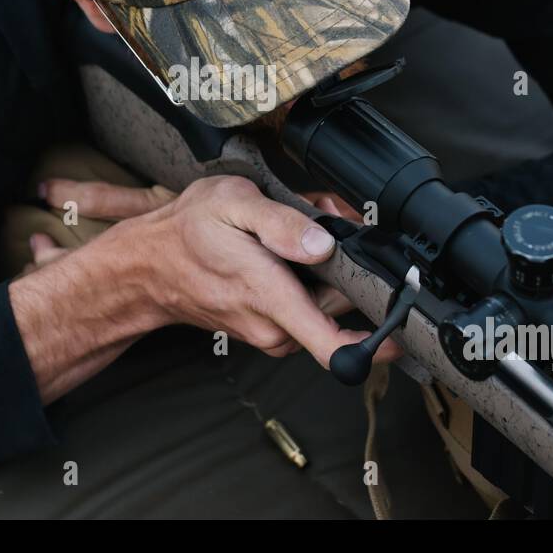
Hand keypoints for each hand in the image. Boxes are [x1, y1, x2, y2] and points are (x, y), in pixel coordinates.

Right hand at [37, 175, 400, 367]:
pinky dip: (308, 280)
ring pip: (327, 305)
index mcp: (272, 300)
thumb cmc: (187, 233)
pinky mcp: (270, 330)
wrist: (147, 266)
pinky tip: (287, 251)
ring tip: (299, 234)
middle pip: (344, 308)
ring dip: (327, 272)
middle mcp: (277, 329)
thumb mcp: (233, 205)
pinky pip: (307, 307)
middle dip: (348, 268)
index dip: (381, 340)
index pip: (337, 347)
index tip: (405, 322)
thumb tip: (325, 242)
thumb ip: (282, 223)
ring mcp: (273, 334)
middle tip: (328, 226)